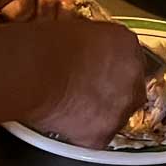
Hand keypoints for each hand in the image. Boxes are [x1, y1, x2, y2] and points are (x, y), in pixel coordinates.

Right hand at [23, 17, 145, 148]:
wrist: (33, 70)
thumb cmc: (45, 45)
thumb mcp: (77, 28)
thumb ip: (92, 44)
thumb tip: (83, 51)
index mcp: (126, 44)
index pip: (130, 60)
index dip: (112, 69)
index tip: (99, 73)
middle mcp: (133, 76)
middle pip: (130, 90)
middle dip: (111, 93)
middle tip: (86, 93)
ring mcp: (121, 107)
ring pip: (116, 116)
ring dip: (99, 114)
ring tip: (71, 108)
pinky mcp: (104, 134)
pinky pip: (97, 137)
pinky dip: (83, 133)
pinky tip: (64, 121)